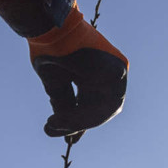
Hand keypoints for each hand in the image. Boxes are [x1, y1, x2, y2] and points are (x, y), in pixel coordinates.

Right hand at [28, 7, 127, 136]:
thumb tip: (59, 130)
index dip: (82, 122)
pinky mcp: (118, 72)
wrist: (48, 28)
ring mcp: (118, 72)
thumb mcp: (56, 83)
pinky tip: (63, 119)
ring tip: (55, 124)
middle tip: (61, 133)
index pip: (95, 104)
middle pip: (102, 110)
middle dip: (81, 124)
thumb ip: (65, 104)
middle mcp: (112, 73)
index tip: (70, 139)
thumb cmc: (50, 50)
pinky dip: (84, 116)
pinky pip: (105, 105)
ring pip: (104, 111)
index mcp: (99, 72)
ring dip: (79, 122)